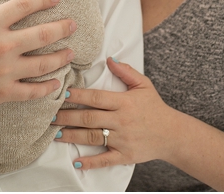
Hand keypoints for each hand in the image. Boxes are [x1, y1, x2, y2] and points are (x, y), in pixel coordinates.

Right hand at [0, 0, 76, 133]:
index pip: (23, 6)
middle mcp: (1, 45)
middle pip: (42, 34)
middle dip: (62, 27)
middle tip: (72, 24)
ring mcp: (4, 71)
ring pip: (44, 63)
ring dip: (61, 57)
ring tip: (71, 52)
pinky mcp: (2, 93)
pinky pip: (33, 91)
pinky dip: (48, 87)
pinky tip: (57, 83)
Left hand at [54, 57, 175, 168]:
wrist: (174, 135)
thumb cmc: (155, 107)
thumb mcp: (144, 85)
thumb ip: (126, 72)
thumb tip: (109, 59)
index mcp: (124, 103)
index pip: (96, 98)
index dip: (78, 96)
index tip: (62, 94)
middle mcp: (121, 121)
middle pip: (89, 118)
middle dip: (67, 116)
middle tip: (49, 115)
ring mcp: (123, 140)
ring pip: (93, 137)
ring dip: (72, 136)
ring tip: (55, 133)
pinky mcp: (125, 155)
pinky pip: (105, 160)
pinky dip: (91, 162)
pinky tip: (76, 163)